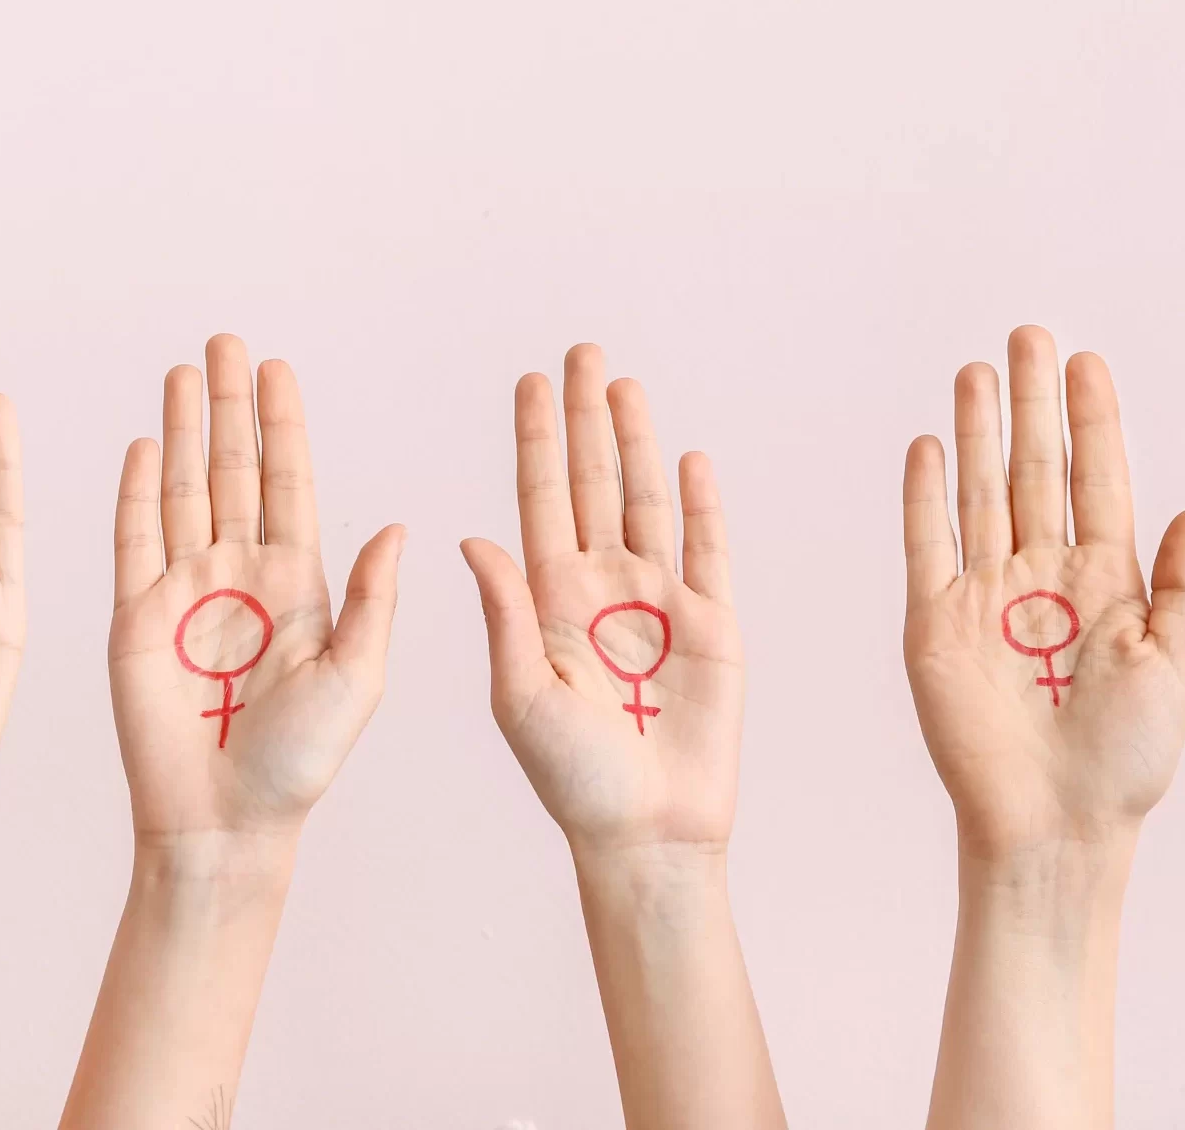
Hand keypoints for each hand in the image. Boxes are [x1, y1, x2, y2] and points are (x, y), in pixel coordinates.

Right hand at [106, 335, 403, 841]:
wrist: (227, 820)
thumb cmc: (299, 764)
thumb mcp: (358, 677)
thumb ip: (373, 601)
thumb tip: (398, 526)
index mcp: (297, 584)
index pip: (287, 482)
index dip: (281, 424)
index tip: (276, 368)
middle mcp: (239, 576)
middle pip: (233, 469)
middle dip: (230, 406)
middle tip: (226, 342)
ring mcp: (184, 592)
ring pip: (183, 490)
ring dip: (184, 430)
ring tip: (183, 372)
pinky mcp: (134, 618)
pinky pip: (134, 540)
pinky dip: (137, 492)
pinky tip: (145, 444)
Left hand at [461, 344, 739, 855]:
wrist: (645, 832)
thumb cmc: (572, 779)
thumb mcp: (519, 693)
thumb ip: (505, 612)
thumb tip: (470, 537)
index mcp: (549, 600)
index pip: (540, 498)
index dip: (536, 439)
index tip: (529, 381)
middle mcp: (603, 589)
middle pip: (593, 481)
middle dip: (587, 417)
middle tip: (581, 353)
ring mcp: (660, 602)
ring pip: (648, 501)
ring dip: (638, 442)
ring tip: (625, 385)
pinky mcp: (714, 625)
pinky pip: (708, 549)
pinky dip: (701, 502)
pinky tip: (689, 456)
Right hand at [901, 328, 1184, 859]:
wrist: (1055, 825)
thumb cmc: (1125, 763)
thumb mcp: (1179, 669)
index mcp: (1108, 583)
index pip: (1100, 480)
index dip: (1094, 420)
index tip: (1087, 362)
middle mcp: (1044, 577)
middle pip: (1037, 469)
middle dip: (1034, 402)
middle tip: (1030, 336)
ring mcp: (986, 596)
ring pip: (983, 491)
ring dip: (981, 430)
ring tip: (979, 369)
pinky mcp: (935, 624)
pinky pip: (927, 544)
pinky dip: (926, 495)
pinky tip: (932, 445)